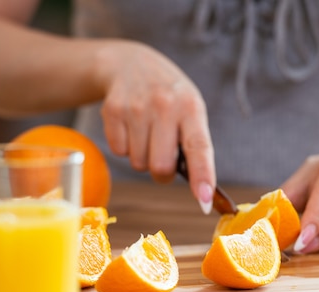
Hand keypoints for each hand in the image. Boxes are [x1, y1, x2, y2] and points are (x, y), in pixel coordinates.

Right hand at [99, 41, 215, 212]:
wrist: (130, 63)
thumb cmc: (168, 96)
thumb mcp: (190, 109)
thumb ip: (194, 143)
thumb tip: (201, 191)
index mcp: (191, 107)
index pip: (199, 148)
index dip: (203, 176)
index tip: (205, 200)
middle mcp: (164, 105)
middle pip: (161, 167)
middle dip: (162, 172)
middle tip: (163, 156)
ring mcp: (136, 107)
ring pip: (138, 163)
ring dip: (143, 158)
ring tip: (146, 132)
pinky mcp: (112, 110)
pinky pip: (118, 152)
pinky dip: (125, 147)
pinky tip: (130, 126)